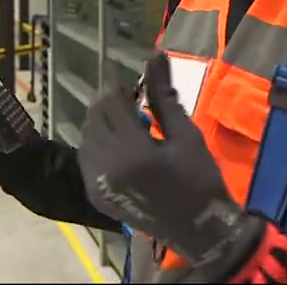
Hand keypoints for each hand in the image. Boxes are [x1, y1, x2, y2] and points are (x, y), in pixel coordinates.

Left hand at [76, 53, 261, 270]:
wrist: (199, 230)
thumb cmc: (200, 179)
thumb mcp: (186, 135)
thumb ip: (163, 97)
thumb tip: (156, 56)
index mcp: (134, 153)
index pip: (113, 104)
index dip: (123, 89)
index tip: (138, 88)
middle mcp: (109, 169)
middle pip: (94, 118)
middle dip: (111, 105)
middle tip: (134, 105)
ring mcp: (98, 185)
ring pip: (86, 137)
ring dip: (102, 124)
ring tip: (129, 127)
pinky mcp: (96, 196)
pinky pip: (86, 159)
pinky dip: (98, 145)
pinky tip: (119, 147)